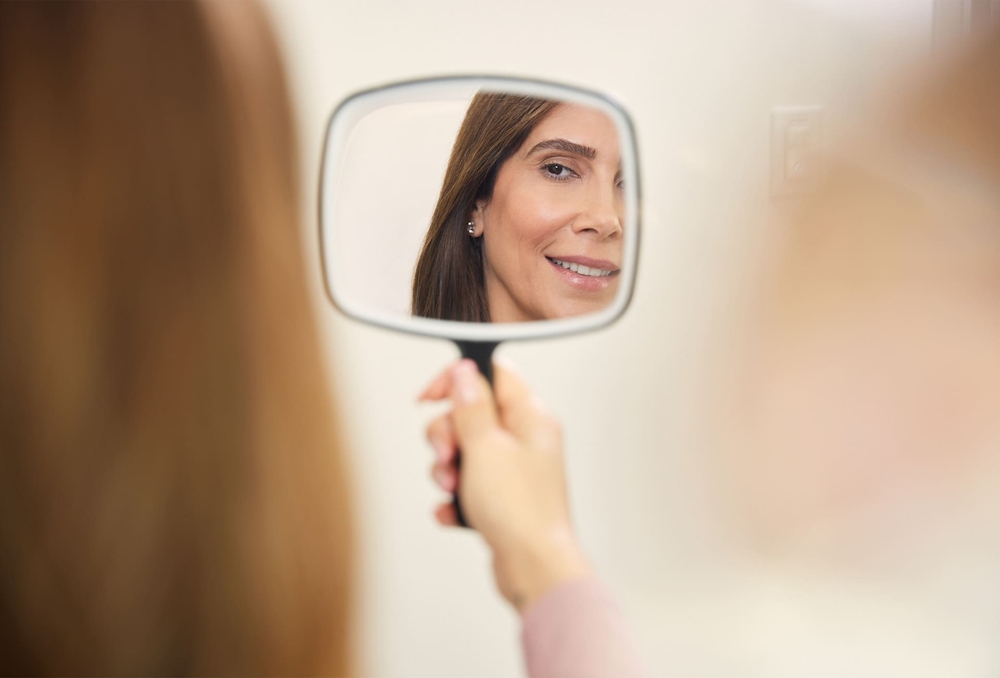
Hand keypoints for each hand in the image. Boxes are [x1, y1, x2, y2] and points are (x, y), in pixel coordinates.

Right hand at [420, 359, 591, 612]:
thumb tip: (465, 372)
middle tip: (450, 456)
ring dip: (447, 470)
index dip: (456, 379)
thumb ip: (471, 406)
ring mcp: (514, 470)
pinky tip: (455, 513)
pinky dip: (456, 499)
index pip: (492, 373)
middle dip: (446, 436)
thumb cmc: (521, 511)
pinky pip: (468, 487)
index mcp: (530, 416)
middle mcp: (525, 439)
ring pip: (464, 452)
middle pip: (469, 414)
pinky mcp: (504, 498)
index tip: (429, 397)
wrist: (534, 568)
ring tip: (453, 490)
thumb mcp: (485, 448)